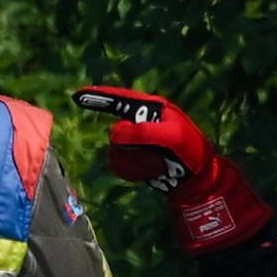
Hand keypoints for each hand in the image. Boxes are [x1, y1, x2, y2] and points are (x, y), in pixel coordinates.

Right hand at [77, 84, 273, 252]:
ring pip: (116, 149)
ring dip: (132, 161)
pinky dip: (132, 170)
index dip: (99, 97)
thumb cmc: (189, 152)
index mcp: (152, 108)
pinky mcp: (138, 156)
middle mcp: (143, 122)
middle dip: (128, 147)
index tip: (78, 96)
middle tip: (149, 158)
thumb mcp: (171, 137)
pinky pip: (121, 162)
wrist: (198, 180)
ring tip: (154, 166)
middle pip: (116, 130)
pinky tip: (150, 173)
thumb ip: (142, 133)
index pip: (120, 99)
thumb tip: (112, 133)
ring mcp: (139, 141)